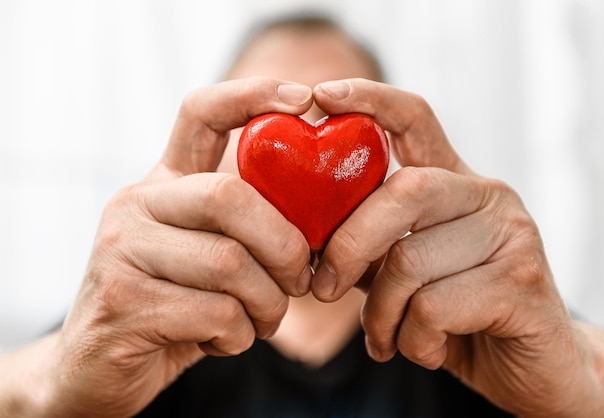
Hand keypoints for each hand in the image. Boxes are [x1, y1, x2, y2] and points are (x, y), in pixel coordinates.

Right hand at [34, 77, 314, 416]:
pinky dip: (240, 334)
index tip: (305, 99)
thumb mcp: (208, 256)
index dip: (254, 94)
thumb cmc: (174, 305)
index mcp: (164, 183)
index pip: (202, 113)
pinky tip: (225, 339)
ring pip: (230, 263)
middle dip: (286, 246)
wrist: (97, 365)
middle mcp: (136, 203)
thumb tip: (323, 221)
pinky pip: (216, 313)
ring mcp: (122, 249)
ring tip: (263, 320)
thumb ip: (246, 230)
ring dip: (268, 304)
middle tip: (301, 280)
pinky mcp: (121, 301)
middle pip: (230, 196)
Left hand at [310, 79, 603, 415]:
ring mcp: (512, 234)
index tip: (322, 95)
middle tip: (322, 288)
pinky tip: (424, 348)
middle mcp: (489, 195)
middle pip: (403, 191)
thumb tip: (305, 235)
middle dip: (348, 246)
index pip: (414, 118)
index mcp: (455, 182)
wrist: (529, 366)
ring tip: (385, 337)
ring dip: (380, 314)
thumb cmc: (454, 312)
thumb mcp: (403, 272)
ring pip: (410, 262)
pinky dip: (412, 339)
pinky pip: (434, 307)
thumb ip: (370, 245)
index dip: (368, 99)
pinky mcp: (524, 281)